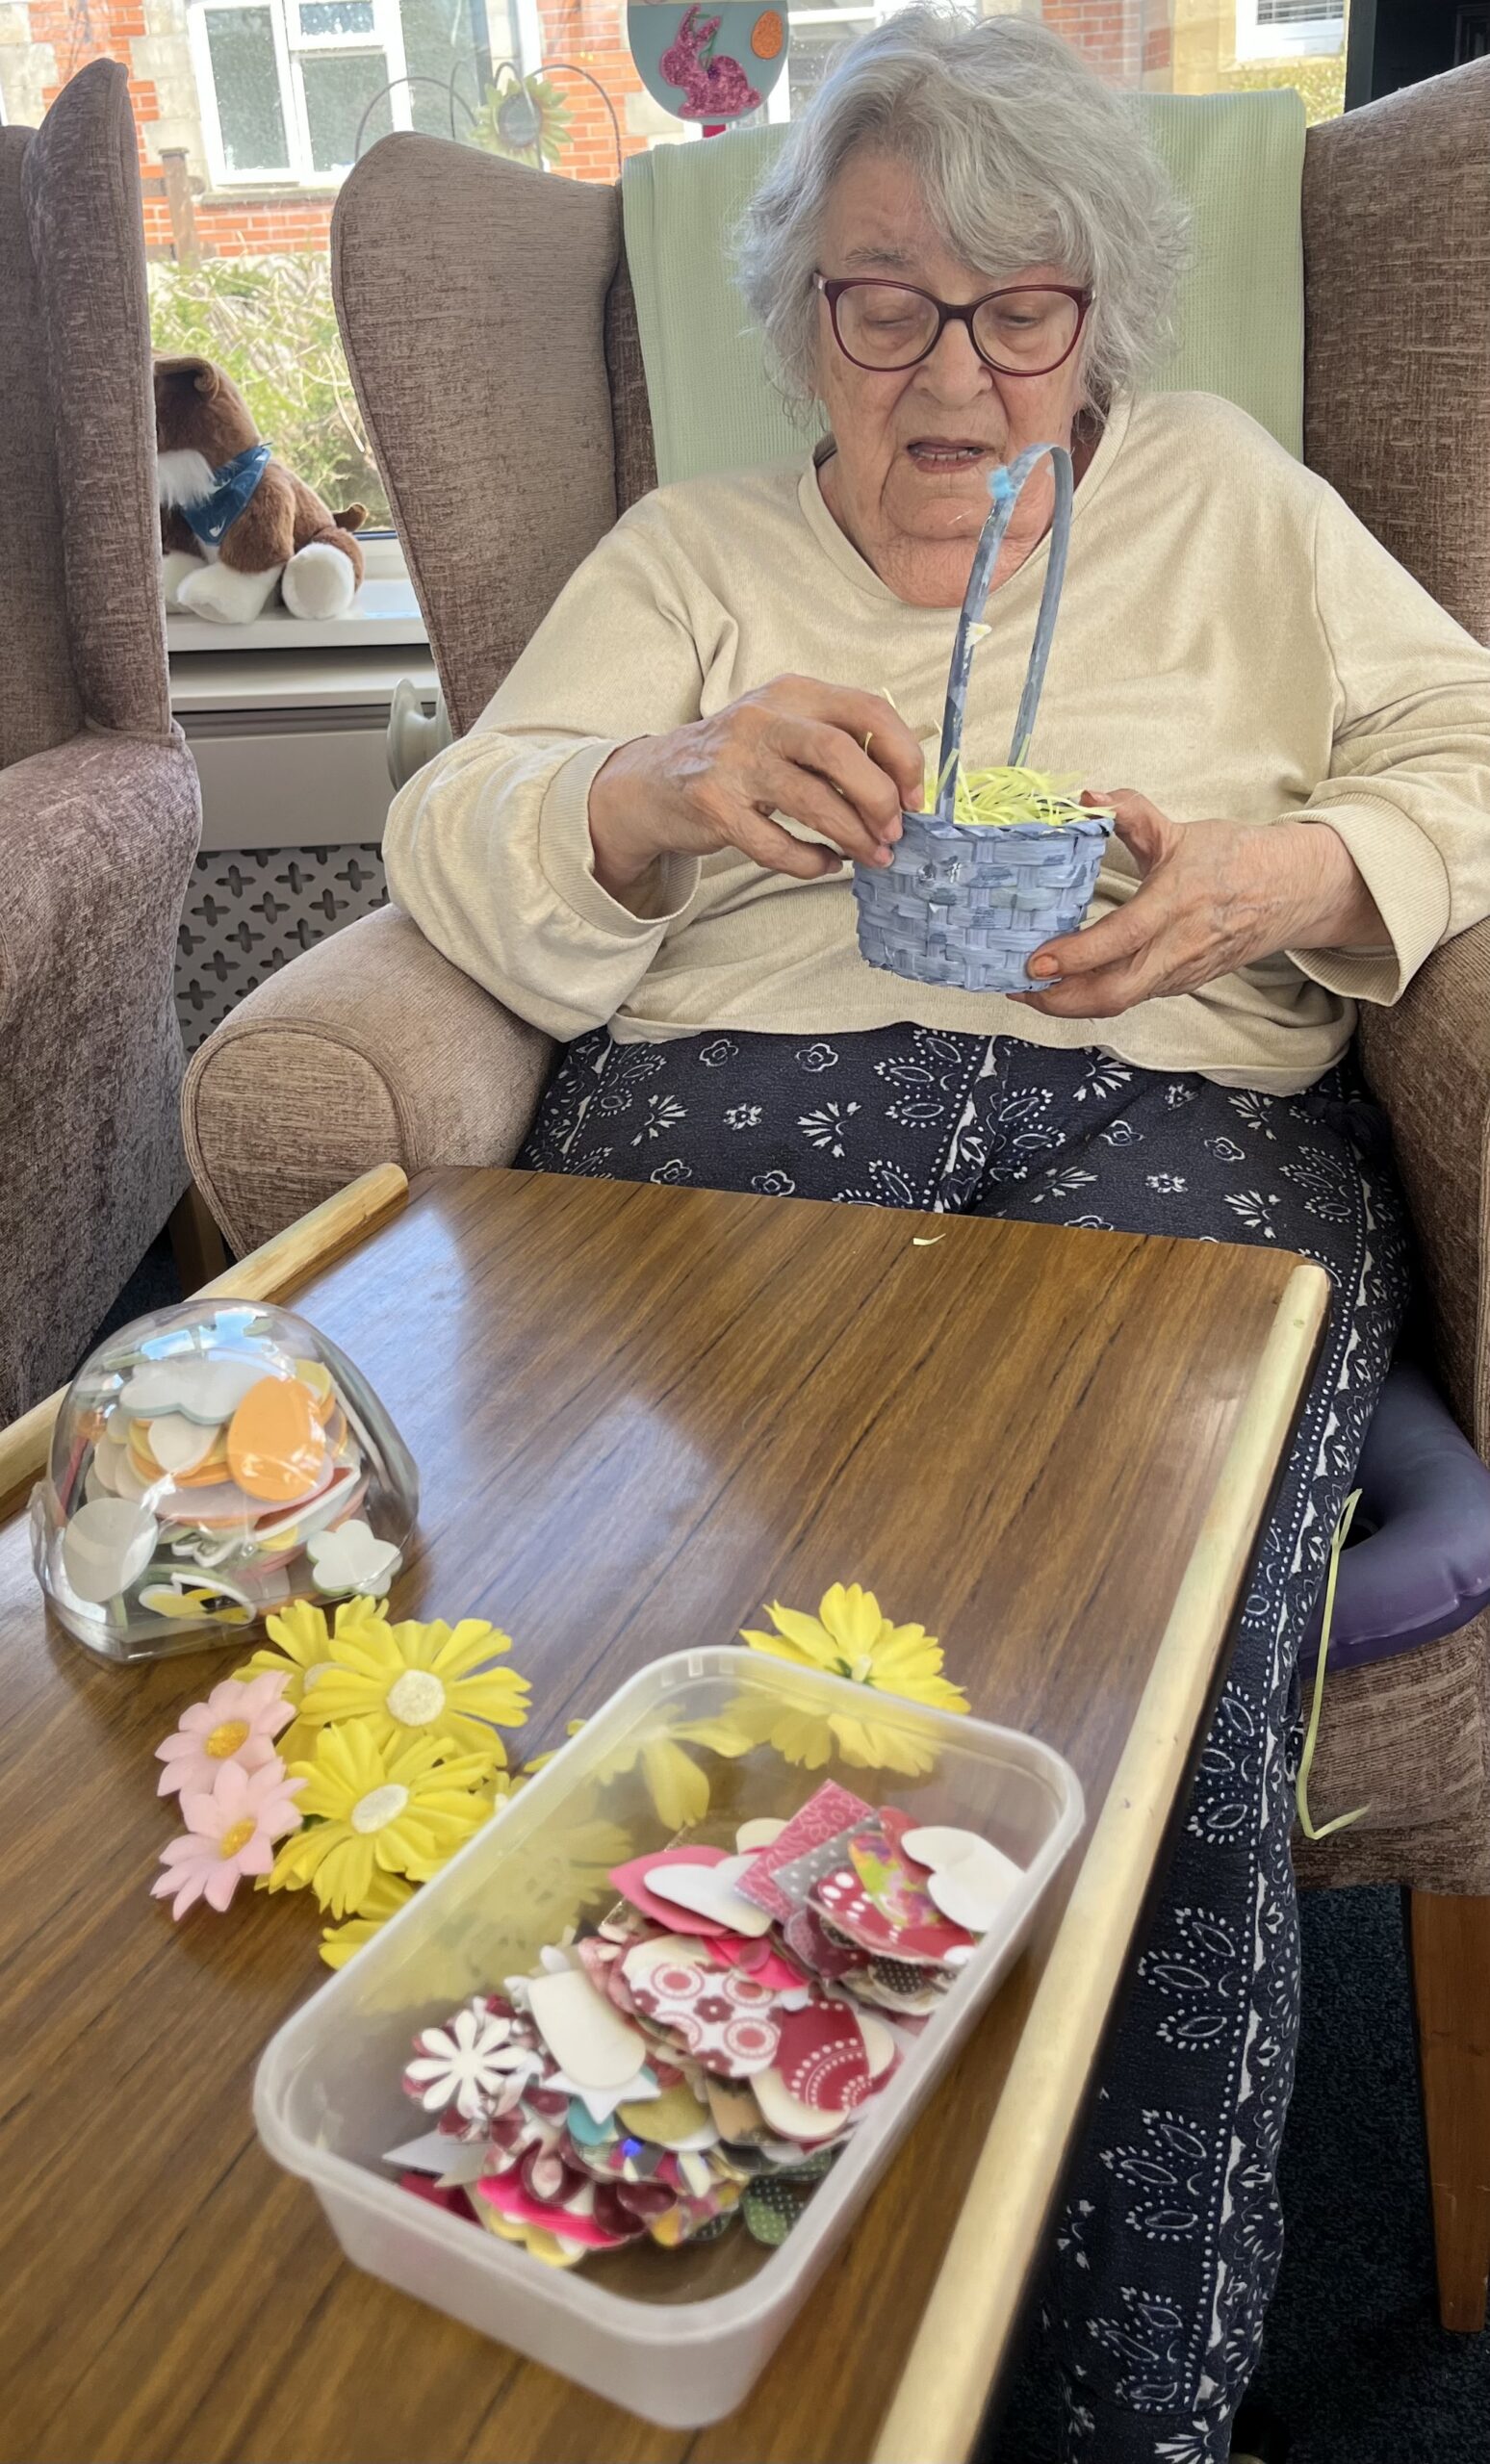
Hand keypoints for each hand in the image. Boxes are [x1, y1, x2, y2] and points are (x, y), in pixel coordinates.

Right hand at [588, 675, 923, 900]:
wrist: (654, 780)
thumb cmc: (737, 758)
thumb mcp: (784, 727)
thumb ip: (837, 743)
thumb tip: (902, 790)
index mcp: (793, 692)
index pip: (867, 710)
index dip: (902, 755)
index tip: (914, 795)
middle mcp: (763, 719)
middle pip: (840, 751)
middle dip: (879, 798)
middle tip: (893, 831)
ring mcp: (735, 762)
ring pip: (812, 801)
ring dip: (853, 836)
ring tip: (873, 856)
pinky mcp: (714, 806)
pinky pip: (776, 844)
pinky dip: (810, 862)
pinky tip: (826, 864)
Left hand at [1011, 789, 1388, 1019]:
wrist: (1291, 892)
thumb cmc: (1236, 859)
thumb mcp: (1181, 830)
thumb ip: (1132, 813)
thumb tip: (1088, 798)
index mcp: (1176, 904)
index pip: (1120, 940)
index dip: (1076, 956)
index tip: (1035, 959)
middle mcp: (1178, 948)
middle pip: (1113, 993)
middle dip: (1059, 999)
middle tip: (1018, 985)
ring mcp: (1180, 972)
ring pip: (1120, 1001)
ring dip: (1071, 1002)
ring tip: (1031, 989)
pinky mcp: (1181, 984)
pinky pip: (1131, 997)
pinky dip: (1094, 996)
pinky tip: (1067, 986)